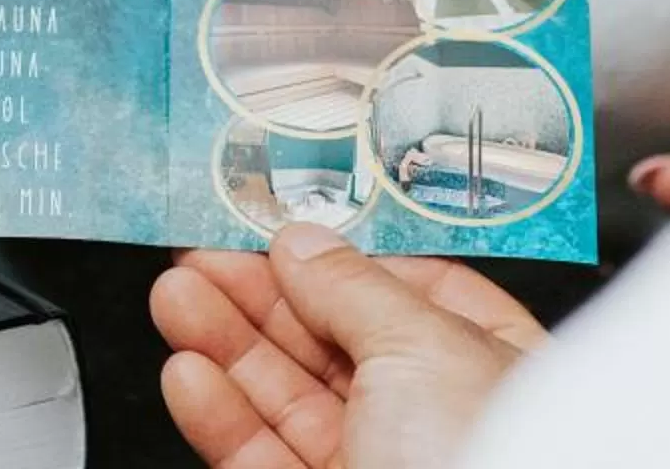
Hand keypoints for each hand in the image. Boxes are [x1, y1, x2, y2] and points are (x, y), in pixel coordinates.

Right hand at [153, 231, 543, 468]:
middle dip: (261, 293)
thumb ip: (352, 287)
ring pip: (287, 396)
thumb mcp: (422, 345)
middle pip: (333, 340)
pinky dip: (220, 415)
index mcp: (492, 367)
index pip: (411, 292)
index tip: (277, 225)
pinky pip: (260, 456)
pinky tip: (190, 373)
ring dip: (225, 342)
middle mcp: (436, 419)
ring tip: (177, 295)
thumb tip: (304, 246)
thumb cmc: (487, 459)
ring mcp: (379, 467)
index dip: (340, 257)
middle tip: (203, 252)